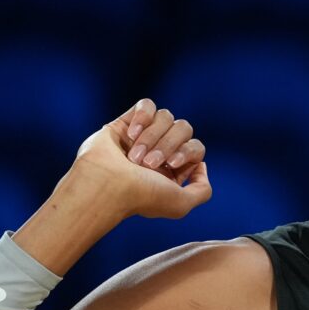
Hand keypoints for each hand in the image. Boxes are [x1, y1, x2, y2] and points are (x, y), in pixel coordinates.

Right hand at [73, 98, 211, 219]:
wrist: (106, 185)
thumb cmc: (142, 196)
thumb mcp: (182, 204)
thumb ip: (202, 191)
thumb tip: (201, 166)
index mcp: (172, 171)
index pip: (196, 148)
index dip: (188, 151)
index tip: (171, 164)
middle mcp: (158, 153)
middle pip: (184, 128)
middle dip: (168, 144)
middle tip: (149, 163)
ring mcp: (142, 137)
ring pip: (166, 116)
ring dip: (151, 137)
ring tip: (134, 156)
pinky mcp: (125, 123)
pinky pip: (147, 105)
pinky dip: (142, 117)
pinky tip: (130, 134)